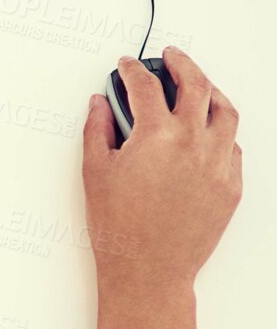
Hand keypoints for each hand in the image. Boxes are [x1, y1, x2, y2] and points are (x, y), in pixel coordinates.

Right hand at [82, 47, 242, 297]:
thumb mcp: (94, 173)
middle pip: (197, 85)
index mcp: (157, 135)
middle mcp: (195, 143)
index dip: (133, 71)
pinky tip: (210, 131)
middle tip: (171, 57)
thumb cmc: (118, 229)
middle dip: (182, 64)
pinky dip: (222, 131)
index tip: (127, 66)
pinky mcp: (231, 185)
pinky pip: (234, 146)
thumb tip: (99, 105)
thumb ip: (97, 130)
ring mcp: (219, 163)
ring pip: (226, 112)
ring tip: (201, 86)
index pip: (146, 87)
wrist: (147, 271)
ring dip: (211, 92)